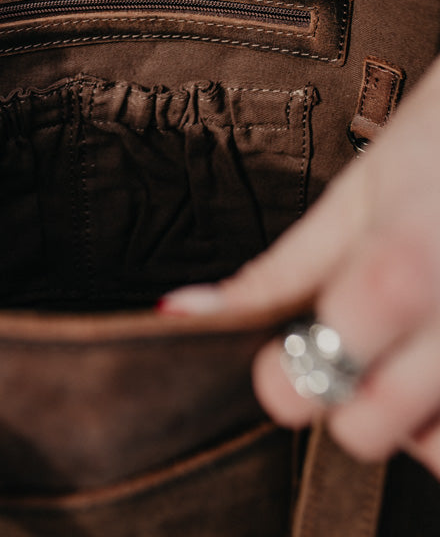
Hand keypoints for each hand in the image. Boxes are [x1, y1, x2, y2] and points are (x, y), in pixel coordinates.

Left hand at [158, 53, 439, 478]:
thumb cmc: (437, 143)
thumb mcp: (356, 196)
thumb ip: (278, 270)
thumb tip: (182, 314)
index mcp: (396, 273)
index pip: (316, 385)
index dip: (285, 376)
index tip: (287, 350)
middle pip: (372, 434)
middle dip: (348, 399)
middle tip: (360, 344)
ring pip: (439, 452)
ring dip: (415, 420)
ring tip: (414, 353)